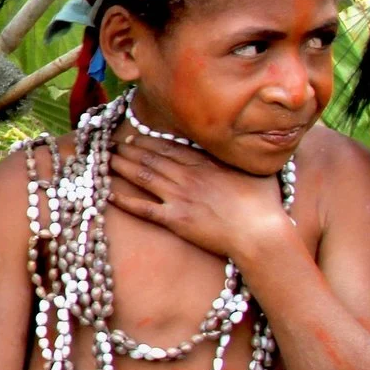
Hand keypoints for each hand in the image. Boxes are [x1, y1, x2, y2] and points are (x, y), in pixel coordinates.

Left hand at [109, 131, 297, 266]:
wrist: (260, 232)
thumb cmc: (264, 203)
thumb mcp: (256, 169)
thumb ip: (241, 157)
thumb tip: (245, 143)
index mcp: (205, 163)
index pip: (168, 147)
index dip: (147, 141)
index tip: (133, 137)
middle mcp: (188, 176)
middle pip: (150, 158)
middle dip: (127, 150)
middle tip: (110, 145)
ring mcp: (179, 197)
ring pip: (143, 177)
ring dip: (122, 167)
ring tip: (105, 161)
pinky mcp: (175, 220)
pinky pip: (143, 209)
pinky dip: (124, 201)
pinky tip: (108, 196)